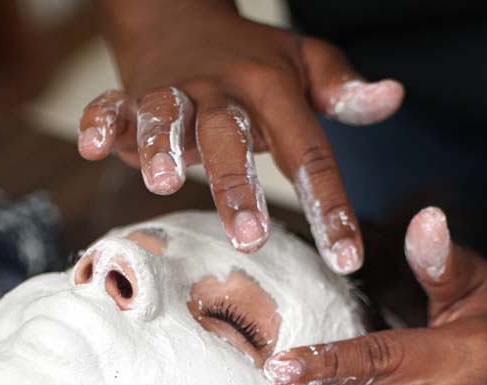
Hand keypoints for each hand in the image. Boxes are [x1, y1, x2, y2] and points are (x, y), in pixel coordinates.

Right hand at [80, 1, 401, 272]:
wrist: (181, 20)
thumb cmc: (252, 63)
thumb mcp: (304, 67)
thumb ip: (343, 90)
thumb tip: (393, 97)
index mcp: (271, 90)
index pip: (308, 151)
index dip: (330, 206)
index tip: (346, 259)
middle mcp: (221, 92)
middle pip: (231, 138)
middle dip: (239, 188)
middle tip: (251, 239)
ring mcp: (173, 93)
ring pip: (167, 117)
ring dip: (164, 147)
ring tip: (166, 182)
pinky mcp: (131, 99)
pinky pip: (113, 107)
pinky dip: (100, 123)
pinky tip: (93, 147)